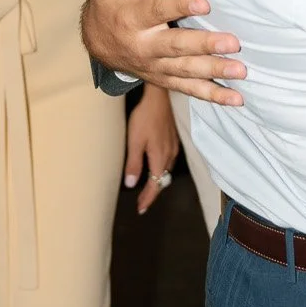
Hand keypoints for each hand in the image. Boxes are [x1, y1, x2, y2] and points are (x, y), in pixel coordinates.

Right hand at [81, 0, 246, 105]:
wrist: (97, 41)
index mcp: (130, 16)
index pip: (156, 10)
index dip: (179, 7)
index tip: (204, 3)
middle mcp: (143, 45)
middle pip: (175, 47)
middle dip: (204, 46)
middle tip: (233, 42)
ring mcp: (154, 65)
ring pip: (185, 72)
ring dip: (215, 72)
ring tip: (242, 71)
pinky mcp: (165, 78)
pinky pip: (188, 89)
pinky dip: (213, 95)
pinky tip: (237, 98)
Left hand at [124, 86, 180, 211]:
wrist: (159, 98)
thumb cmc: (145, 118)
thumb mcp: (134, 141)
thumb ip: (134, 164)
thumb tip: (132, 184)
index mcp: (159, 158)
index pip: (155, 185)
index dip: (148, 198)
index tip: (141, 208)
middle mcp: (169, 155)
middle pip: (163, 180)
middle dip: (153, 192)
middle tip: (142, 201)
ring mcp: (173, 147)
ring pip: (166, 171)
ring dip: (158, 181)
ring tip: (148, 187)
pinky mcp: (173, 140)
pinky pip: (169, 161)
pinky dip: (161, 169)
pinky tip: (156, 166)